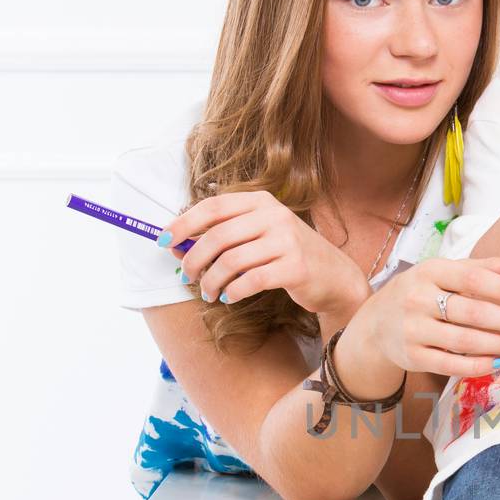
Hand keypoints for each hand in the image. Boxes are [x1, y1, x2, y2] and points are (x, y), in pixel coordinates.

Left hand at [159, 190, 369, 317]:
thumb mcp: (258, 237)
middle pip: (218, 236)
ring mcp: (287, 241)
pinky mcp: (295, 268)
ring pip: (231, 261)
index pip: (213, 207)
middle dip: (195, 259)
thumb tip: (177, 247)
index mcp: (262, 202)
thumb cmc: (289, 256)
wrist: (335, 277)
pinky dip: (233, 291)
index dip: (184, 223)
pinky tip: (229, 297)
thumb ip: (223, 237)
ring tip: (208, 293)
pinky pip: (251, 281)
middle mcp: (275, 216)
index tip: (164, 241)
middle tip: (187, 276)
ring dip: (211, 281)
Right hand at [352, 256, 499, 379]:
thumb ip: (485, 268)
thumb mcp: (445, 273)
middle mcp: (418, 299)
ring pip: (465, 340)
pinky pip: (451, 364)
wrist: (375, 324)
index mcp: (430, 272)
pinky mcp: (412, 357)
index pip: (472, 279)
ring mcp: (413, 330)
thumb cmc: (421, 294)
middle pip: (473, 312)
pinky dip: (479, 365)